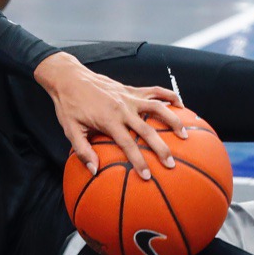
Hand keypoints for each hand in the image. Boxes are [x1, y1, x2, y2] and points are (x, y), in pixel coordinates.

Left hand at [34, 52, 185, 178]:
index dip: (139, 162)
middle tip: (171, 164)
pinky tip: (181, 105)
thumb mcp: (70, 130)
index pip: (128, 145)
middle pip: (148, 130)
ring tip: (185, 135)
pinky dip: (169, 96)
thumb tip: (94, 171)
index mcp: (109, 120)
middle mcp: (123, 108)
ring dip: (173, 121)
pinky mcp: (131, 89)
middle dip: (161, 149)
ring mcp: (129, 97)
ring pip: (158, 107)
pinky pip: (155, 91)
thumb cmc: (68, 106)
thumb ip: (83, 151)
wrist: (69, 78)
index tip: (147, 176)